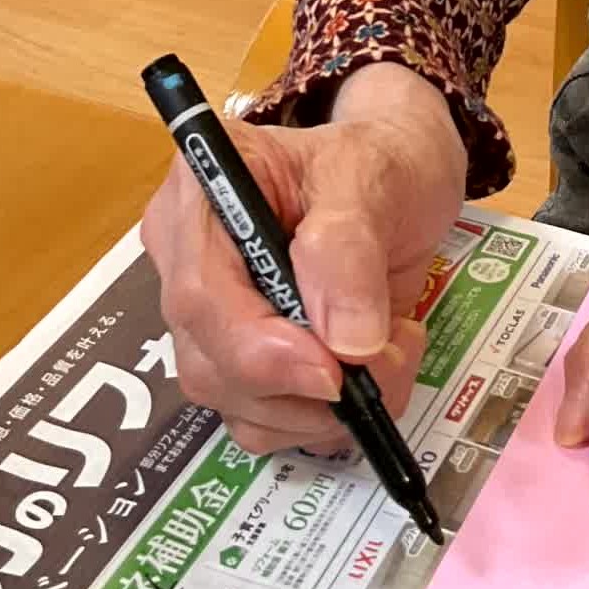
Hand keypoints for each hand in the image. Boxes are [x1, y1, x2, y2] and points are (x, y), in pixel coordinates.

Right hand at [139, 61, 464, 457]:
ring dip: (324, 406)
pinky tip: (371, 369)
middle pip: (210, 361)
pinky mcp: (242, 364)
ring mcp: (212, 320)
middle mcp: (187, 262)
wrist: (400, 183)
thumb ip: (348, 248)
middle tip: (388, 353)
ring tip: (392, 347)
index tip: (330, 369)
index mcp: (201, 194)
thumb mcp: (370, 180)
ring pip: (238, 404)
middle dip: (304, 382)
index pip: (199, 292)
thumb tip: (344, 341)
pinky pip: (265, 422)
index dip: (256, 345)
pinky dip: (326, 417)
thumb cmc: (376, 165)